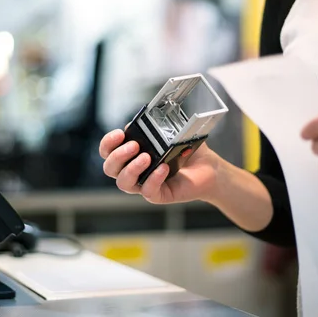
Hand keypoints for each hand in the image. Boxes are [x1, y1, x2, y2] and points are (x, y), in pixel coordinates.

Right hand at [98, 129, 219, 203]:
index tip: (119, 134)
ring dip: (131, 169)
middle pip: (110, 169)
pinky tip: (163, 168)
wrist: (209, 167)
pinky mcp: (159, 195)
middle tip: (134, 146)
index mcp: (132, 154)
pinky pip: (148, 192)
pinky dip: (153, 179)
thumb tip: (143, 122)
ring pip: (124, 183)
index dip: (108, 143)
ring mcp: (144, 184)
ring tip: (146, 157)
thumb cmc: (186, 150)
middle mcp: (134, 171)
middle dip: (117, 156)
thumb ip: (154, 127)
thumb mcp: (170, 133)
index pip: (108, 151)